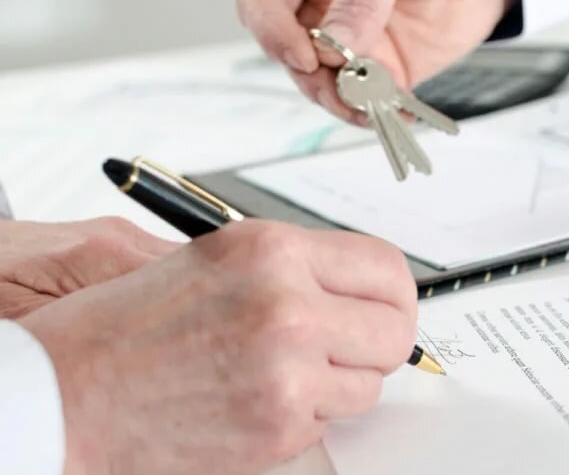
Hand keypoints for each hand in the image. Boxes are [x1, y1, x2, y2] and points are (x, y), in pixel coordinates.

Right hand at [18, 220, 417, 474]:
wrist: (67, 393)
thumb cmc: (128, 328)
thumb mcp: (218, 263)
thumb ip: (298, 269)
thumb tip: (366, 289)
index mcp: (271, 250)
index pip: (388, 268)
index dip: (394, 295)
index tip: (385, 309)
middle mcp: (287, 303)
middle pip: (395, 328)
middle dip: (379, 343)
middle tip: (350, 349)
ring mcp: (287, 369)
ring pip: (368, 382)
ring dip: (338, 384)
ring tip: (282, 374)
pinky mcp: (280, 425)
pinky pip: (330, 421)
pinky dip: (304, 416)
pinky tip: (257, 400)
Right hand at [237, 0, 512, 123]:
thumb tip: (334, 44)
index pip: (264, 4)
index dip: (274, 33)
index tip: (305, 57)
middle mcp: (319, 11)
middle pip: (290, 52)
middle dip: (314, 78)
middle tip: (344, 87)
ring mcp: (348, 44)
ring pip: (325, 84)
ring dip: (345, 102)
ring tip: (371, 108)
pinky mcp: (379, 72)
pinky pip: (368, 100)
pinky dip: (379, 113)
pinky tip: (396, 114)